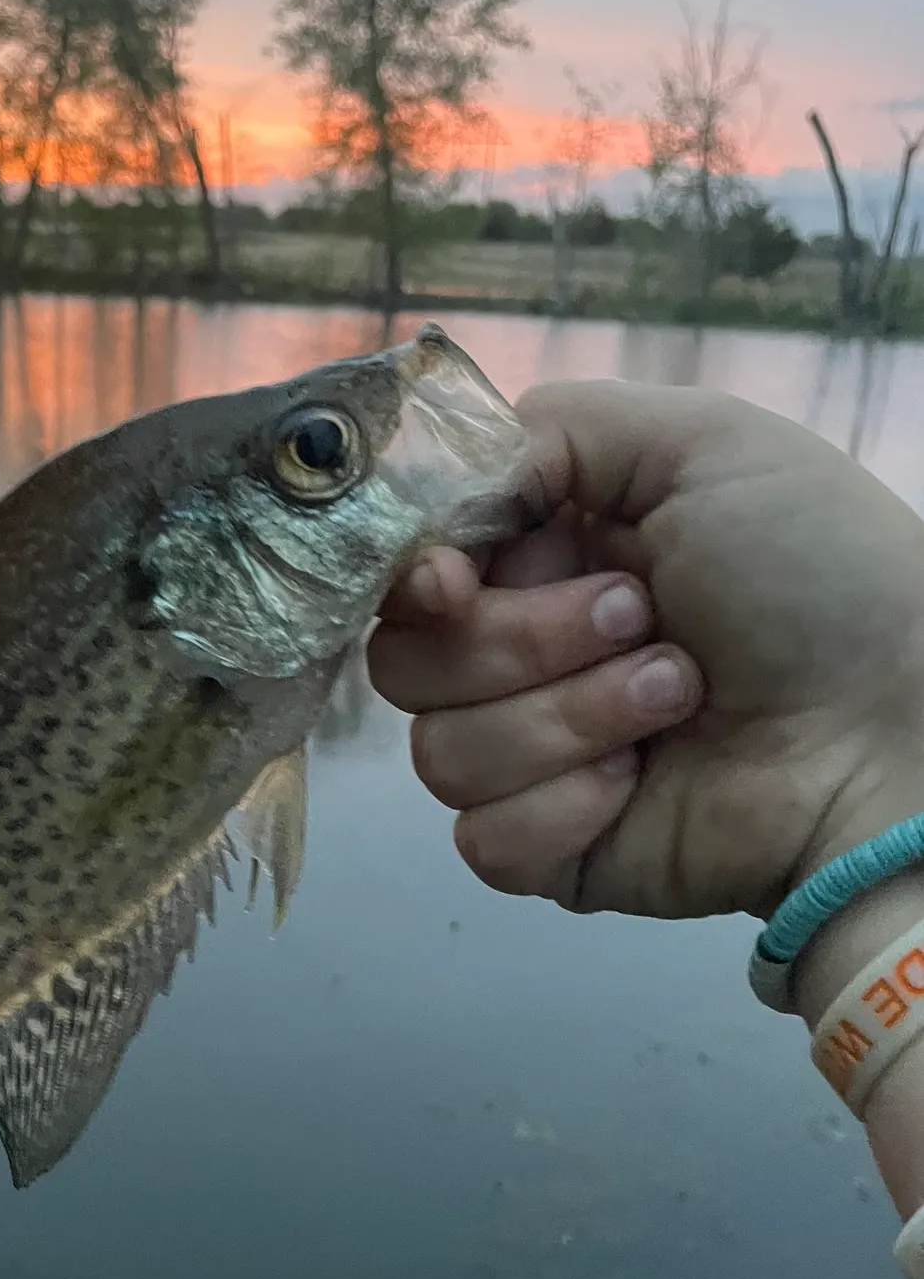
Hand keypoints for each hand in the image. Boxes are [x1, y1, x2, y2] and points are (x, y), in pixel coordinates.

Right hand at [368, 379, 923, 923]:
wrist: (893, 729)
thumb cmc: (815, 572)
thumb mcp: (701, 444)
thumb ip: (551, 428)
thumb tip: (445, 494)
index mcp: (539, 558)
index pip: (404, 571)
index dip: (411, 577)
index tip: (453, 581)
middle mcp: (516, 654)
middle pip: (405, 663)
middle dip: (523, 640)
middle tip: (640, 618)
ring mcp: (527, 756)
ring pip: (440, 753)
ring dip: (567, 718)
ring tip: (679, 695)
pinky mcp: (549, 850)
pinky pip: (483, 839)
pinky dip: (563, 808)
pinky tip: (640, 784)